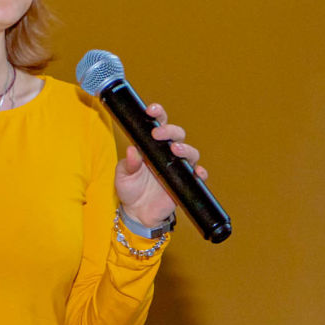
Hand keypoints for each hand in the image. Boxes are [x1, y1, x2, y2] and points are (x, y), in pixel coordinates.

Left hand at [114, 102, 207, 228]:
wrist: (136, 214)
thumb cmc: (130, 190)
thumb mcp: (123, 176)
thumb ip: (128, 164)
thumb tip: (132, 150)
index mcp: (152, 146)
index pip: (158, 124)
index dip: (158, 114)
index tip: (151, 110)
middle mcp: (167, 154)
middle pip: (177, 135)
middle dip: (170, 130)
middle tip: (158, 134)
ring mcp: (177, 168)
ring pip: (190, 152)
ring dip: (185, 148)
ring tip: (174, 149)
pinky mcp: (185, 183)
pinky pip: (197, 176)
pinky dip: (200, 172)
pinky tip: (197, 172)